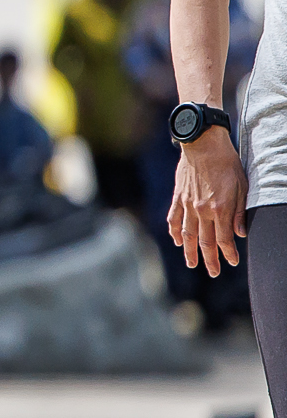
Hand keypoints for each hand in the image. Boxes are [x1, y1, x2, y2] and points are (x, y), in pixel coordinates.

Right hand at [170, 127, 248, 275]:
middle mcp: (201, 210)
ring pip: (187, 234)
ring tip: (192, 263)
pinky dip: (175, 232)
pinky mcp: (178, 197)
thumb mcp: (242, 186)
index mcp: (220, 208)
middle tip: (213, 272)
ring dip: (190, 251)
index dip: (228, 253)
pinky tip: (177, 241)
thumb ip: (240, 212)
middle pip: (205, 241)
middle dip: (210, 259)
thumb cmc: (227, 163)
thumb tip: (239, 233)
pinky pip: (174, 219)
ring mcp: (187, 205)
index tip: (231, 263)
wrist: (203, 144)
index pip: (224, 239)